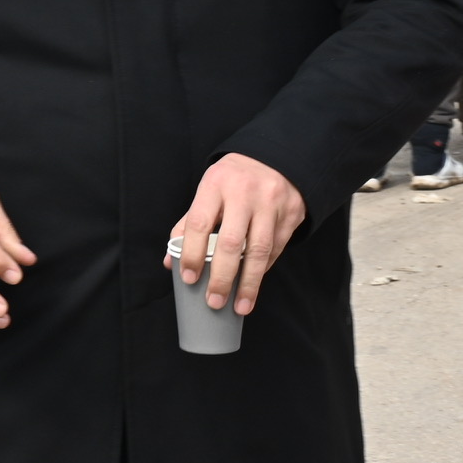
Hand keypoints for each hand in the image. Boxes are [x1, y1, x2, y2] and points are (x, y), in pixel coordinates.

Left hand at [162, 152, 305, 317]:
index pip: (199, 223)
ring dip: (249, 283)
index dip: (192, 254)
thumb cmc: (233, 180)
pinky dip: (264, 269)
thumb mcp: (208, 191)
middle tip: (213, 301)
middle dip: (222, 277)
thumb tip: (171, 261)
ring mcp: (271, 203)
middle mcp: (244, 192)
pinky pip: (276, 248)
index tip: (189, 278)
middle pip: (231, 242)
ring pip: (259, 250)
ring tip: (240, 306)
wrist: (275, 157)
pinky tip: (254, 284)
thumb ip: (189, 224)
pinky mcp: (291, 213)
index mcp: (216, 184)